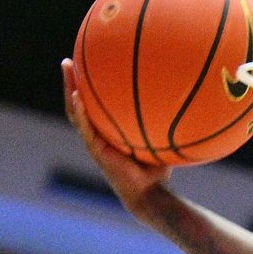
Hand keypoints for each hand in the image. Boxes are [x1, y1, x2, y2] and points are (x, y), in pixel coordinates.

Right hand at [60, 58, 170, 212]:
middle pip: (79, 102)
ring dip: (69, 89)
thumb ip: (166, 120)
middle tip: (68, 60)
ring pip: (75, 112)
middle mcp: (98, 133)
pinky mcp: (95, 150)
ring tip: (66, 69)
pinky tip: (76, 97)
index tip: (87, 62)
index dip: (88, 84)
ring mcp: (94, 141)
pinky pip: (84, 128)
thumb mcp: (162, 139)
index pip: (95, 102)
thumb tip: (186, 94)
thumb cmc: (159, 167)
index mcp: (109, 128)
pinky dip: (80, 113)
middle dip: (72, 81)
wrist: (149, 192)